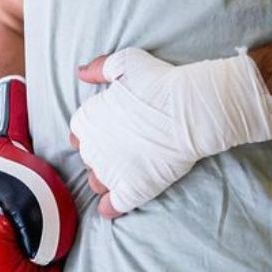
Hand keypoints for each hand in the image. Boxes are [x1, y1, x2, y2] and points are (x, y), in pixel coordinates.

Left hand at [69, 48, 271, 219]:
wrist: (191, 109)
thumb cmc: (159, 82)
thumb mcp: (124, 63)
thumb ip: (99, 68)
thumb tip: (81, 73)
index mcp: (86, 121)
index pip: (80, 133)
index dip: (98, 131)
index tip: (115, 128)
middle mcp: (92, 149)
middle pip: (89, 158)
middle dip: (104, 153)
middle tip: (128, 145)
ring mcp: (110, 173)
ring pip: (97, 182)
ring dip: (107, 178)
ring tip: (128, 169)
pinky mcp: (131, 191)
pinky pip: (112, 207)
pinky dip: (111, 208)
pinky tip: (117, 204)